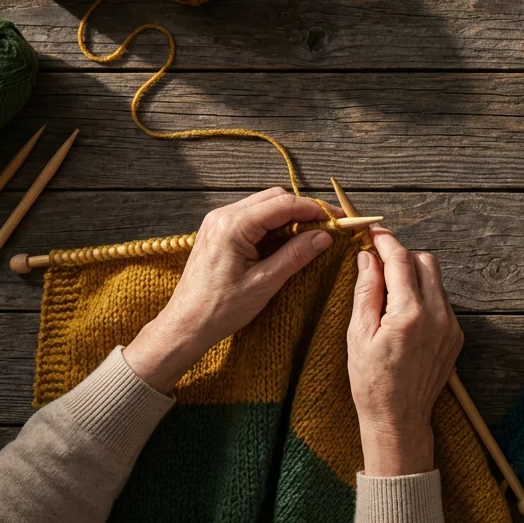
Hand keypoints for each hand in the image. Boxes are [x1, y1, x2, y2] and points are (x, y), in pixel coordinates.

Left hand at [123, 187, 336, 392]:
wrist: (186, 324)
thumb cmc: (220, 308)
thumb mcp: (264, 283)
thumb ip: (295, 255)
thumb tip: (324, 236)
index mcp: (233, 225)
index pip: (283, 204)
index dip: (313, 209)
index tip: (336, 219)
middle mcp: (223, 216)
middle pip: (273, 198)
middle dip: (302, 210)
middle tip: (326, 227)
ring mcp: (218, 222)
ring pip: (263, 206)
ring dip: (288, 217)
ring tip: (310, 235)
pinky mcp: (218, 232)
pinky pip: (252, 218)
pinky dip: (272, 225)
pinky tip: (286, 241)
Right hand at [347, 228, 463, 476]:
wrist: (399, 419)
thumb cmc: (371, 381)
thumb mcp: (358, 334)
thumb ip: (366, 291)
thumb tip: (368, 258)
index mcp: (409, 313)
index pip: (401, 260)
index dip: (386, 242)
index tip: (373, 233)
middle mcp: (437, 315)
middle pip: (425, 262)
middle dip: (402, 257)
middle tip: (379, 265)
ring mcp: (450, 326)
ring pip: (436, 280)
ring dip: (414, 276)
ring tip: (389, 294)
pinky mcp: (456, 336)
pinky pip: (441, 302)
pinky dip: (424, 297)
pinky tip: (404, 315)